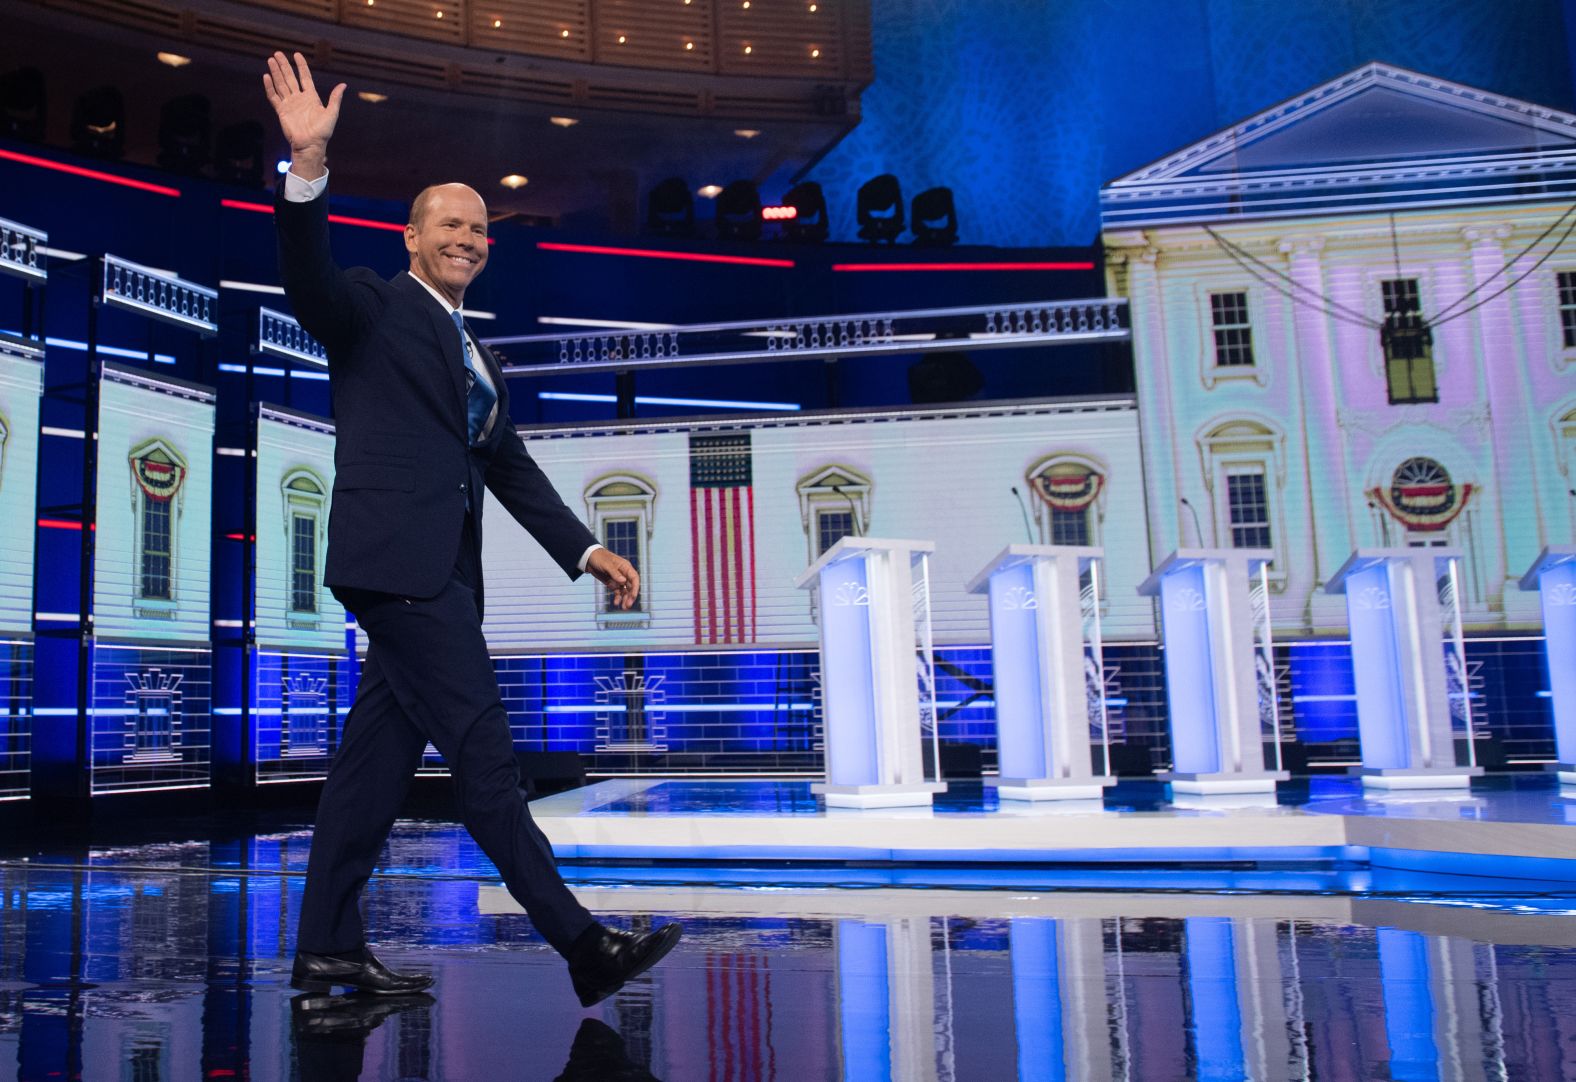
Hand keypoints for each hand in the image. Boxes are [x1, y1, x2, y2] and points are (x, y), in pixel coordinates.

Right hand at [263, 51, 344, 175]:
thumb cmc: (323, 131)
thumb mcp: (332, 113)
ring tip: (271, 60)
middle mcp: (299, 98)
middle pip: (290, 78)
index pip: (305, 77)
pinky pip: (273, 97)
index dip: (301, 66)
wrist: (310, 145)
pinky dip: (270, 87)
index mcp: (311, 97)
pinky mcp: (281, 111)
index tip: (297, 54)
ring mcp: (289, 104)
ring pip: (280, 84)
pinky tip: (266, 76)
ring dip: (276, 72)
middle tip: (278, 53)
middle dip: (284, 66)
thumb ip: (335, 98)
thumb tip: (343, 84)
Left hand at [586, 549, 640, 610]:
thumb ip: (615, 573)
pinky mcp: (613, 584)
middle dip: (630, 596)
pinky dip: (618, 598)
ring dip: (625, 599)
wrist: (588, 558)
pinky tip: (616, 603)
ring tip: (624, 608)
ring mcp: (618, 580)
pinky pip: (618, 592)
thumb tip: (624, 581)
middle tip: (628, 606)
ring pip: (625, 591)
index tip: (633, 597)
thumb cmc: (599, 558)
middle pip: (631, 587)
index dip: (635, 588)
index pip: (634, 578)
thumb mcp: (606, 564)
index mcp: (625, 567)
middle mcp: (624, 574)